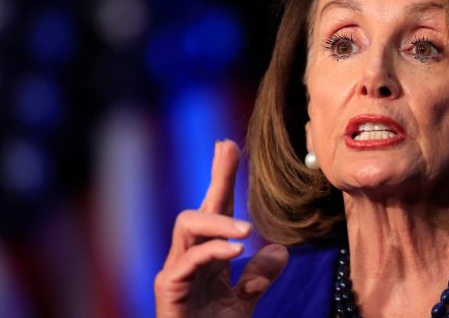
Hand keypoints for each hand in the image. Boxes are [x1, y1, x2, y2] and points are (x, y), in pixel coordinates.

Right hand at [154, 139, 288, 317]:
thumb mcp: (245, 303)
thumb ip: (258, 277)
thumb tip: (280, 249)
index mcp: (207, 258)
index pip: (216, 212)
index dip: (222, 180)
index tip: (229, 146)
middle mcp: (188, 258)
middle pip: (198, 208)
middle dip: (214, 178)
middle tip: (228, 150)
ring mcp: (175, 271)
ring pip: (187, 225)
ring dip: (218, 221)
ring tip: (247, 231)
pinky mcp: (167, 289)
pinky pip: (187, 260)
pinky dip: (213, 251)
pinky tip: (237, 249)